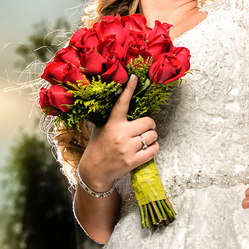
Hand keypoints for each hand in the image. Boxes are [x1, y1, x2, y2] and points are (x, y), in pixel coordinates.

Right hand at [78, 75, 157, 191]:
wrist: (94, 171)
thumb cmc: (99, 147)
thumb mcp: (101, 128)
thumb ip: (114, 118)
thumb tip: (125, 102)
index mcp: (112, 123)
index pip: (122, 102)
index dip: (129, 89)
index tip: (134, 77)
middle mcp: (120, 134)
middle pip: (149, 122)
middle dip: (149, 125)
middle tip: (144, 129)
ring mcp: (127, 148)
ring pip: (153, 136)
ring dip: (152, 137)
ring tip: (143, 140)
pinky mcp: (133, 161)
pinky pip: (154, 150)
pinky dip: (153, 148)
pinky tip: (146, 149)